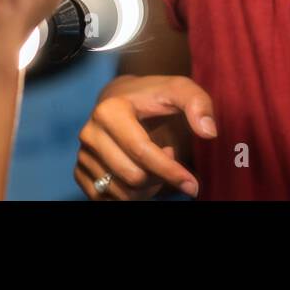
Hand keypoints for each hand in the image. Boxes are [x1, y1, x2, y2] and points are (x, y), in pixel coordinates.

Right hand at [74, 75, 215, 199]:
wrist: (120, 98)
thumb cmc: (153, 96)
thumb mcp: (178, 90)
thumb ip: (198, 103)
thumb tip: (209, 132)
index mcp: (110, 111)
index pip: (141, 152)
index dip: (170, 171)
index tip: (193, 185)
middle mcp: (90, 132)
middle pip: (133, 177)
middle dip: (160, 177)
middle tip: (169, 157)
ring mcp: (83, 153)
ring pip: (122, 192)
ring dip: (148, 187)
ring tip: (155, 164)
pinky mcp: (80, 171)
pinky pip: (108, 199)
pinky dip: (131, 194)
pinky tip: (139, 172)